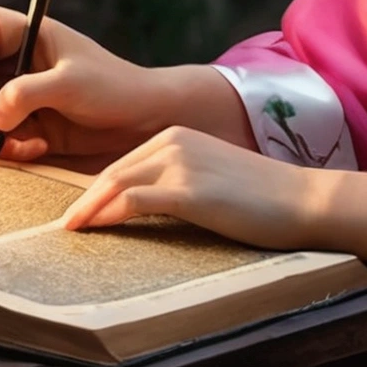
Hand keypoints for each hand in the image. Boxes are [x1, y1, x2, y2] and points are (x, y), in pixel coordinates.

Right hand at [0, 5, 172, 162]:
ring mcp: (4, 90)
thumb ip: (28, 94)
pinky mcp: (12, 120)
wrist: (140, 119)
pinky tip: (36, 147)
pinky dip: (5, 149)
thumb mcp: (72, 84)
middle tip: (7, 130)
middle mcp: (3, 57)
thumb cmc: (114, 88)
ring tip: (33, 142)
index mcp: (16, 31)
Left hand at [63, 125, 324, 250]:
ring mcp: (181, 163)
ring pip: (117, 183)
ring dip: (89, 208)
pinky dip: (108, 214)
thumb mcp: (213, 178)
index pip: (124, 163)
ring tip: (70, 230)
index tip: (80, 210)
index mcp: (178, 136)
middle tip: (64, 224)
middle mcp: (174, 141)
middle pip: (113, 171)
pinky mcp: (189, 190)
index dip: (97, 188)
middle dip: (85, 198)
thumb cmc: (263, 197)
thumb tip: (149, 208)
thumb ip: (180, 183)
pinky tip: (94, 229)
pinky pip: (133, 200)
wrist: (302, 199)